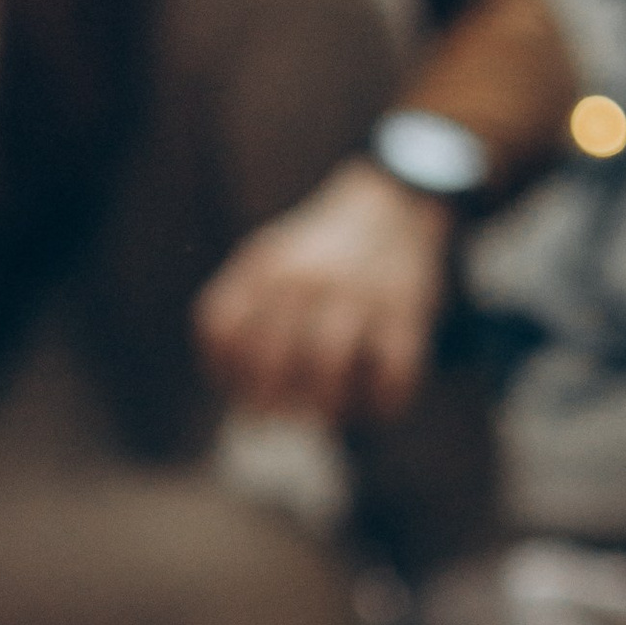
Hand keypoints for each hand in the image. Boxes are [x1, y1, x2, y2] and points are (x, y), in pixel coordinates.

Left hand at [193, 156, 453, 427]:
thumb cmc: (320, 253)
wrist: (392, 204)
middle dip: (265, 402)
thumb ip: (241, 307)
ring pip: (327, 365)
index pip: (222, 327)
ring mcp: (357, 294)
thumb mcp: (269, 258)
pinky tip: (372, 407)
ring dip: (320, 406)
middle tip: (272, 421)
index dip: (221, 370)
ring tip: (320, 416)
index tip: (235, 391)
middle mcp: (307, 279)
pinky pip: (391, 371)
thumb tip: (226, 382)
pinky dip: (381, 403)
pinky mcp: (404, 311)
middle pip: (269, 356)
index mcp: (266, 267)